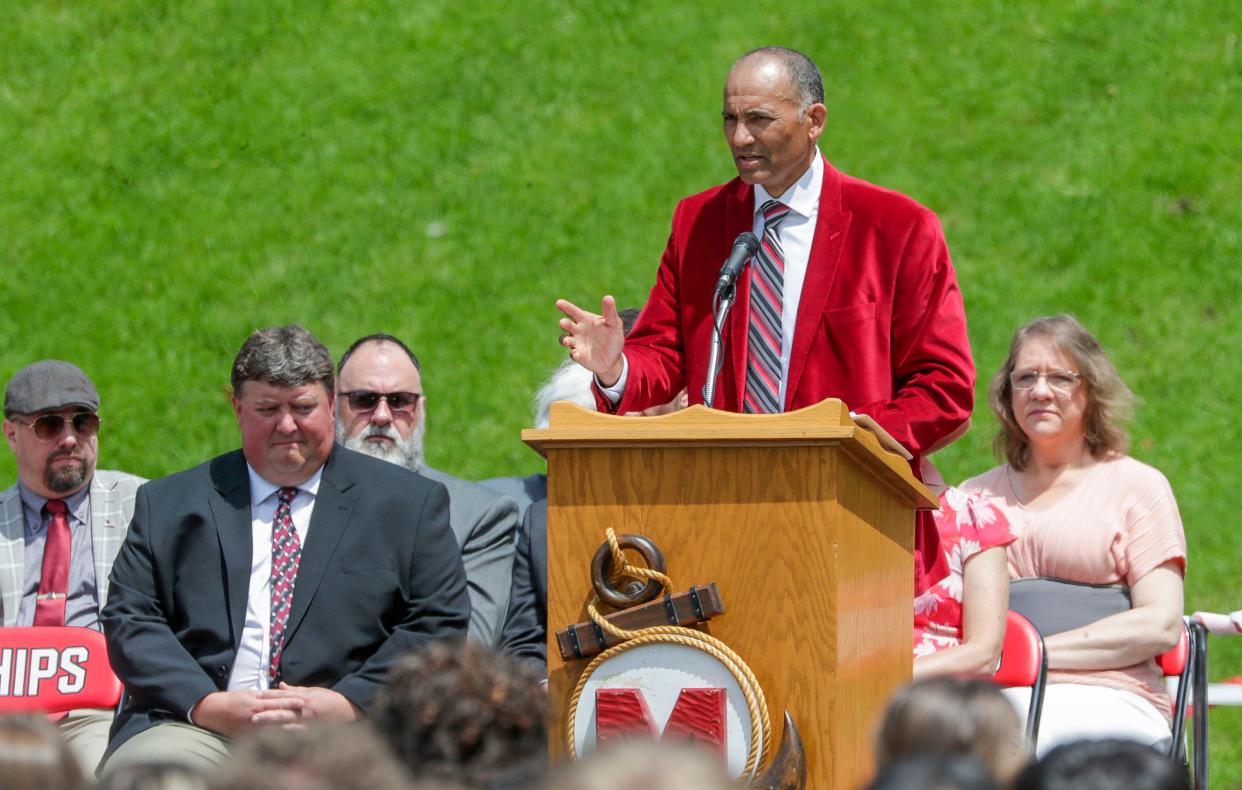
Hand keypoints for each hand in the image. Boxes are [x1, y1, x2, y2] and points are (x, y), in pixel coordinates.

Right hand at [189, 689, 304, 736]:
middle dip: (293, 714)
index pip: (277, 701)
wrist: (213, 712)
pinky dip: (275, 736)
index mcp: (257, 702)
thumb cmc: (233, 700)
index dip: (291, 700)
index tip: (304, 701)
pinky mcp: (247, 735)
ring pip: (273, 726)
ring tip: (303, 728)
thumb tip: (278, 694)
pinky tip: (286, 739)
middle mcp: (256, 714)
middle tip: (309, 714)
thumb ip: (264, 695)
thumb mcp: (249, 693)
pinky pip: (263, 736)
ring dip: (288, 727)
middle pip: (278, 714)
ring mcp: (252, 726)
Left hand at [252, 683, 361, 727]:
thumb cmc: (329, 699)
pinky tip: (277, 734)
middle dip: (266, 712)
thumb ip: (296, 690)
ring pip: (286, 720)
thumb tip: (281, 685)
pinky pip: (296, 731)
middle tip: (252, 715)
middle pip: (282, 708)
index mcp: (303, 696)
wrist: (347, 708)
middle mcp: (303, 706)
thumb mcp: (313, 691)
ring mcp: (307, 718)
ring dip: (272, 722)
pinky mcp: (312, 728)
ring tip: (259, 724)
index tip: (256, 696)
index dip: (269, 695)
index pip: (283, 695)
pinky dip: (286, 732)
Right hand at [556, 295, 624, 385]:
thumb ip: (610, 312)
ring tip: (567, 341)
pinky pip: (573, 354)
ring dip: (565, 340)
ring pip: (565, 339)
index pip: (573, 311)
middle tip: (563, 322)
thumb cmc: (613, 337)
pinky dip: (574, 354)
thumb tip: (608, 297)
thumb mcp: (614, 324)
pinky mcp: (578, 356)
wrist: (614, 359)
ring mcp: (576, 343)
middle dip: (564, 324)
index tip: (559, 303)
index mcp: (585, 320)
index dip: (566, 307)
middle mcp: (577, 330)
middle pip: (566, 325)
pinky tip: (577, 354)